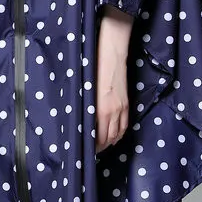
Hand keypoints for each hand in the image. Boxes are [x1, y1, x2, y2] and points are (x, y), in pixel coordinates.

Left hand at [95, 7, 132, 152]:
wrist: (110, 49)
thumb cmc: (91, 65)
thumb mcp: (82, 87)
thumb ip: (81, 105)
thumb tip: (75, 120)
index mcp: (98, 109)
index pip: (96, 138)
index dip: (90, 148)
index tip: (82, 152)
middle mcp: (112, 111)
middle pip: (107, 139)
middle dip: (99, 148)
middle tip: (89, 151)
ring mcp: (121, 107)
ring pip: (117, 134)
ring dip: (109, 142)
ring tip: (100, 146)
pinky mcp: (126, 102)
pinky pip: (124, 125)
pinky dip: (119, 133)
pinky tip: (113, 135)